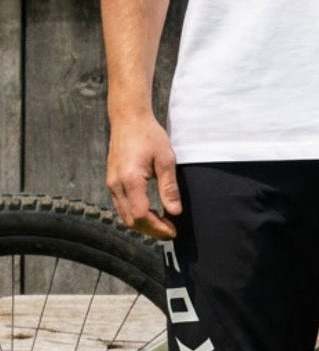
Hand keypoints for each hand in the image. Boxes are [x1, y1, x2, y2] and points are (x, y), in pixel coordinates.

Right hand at [106, 115, 180, 239]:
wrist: (128, 119)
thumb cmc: (149, 135)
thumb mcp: (166, 159)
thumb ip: (169, 187)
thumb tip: (175, 212)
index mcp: (130, 180)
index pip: (141, 215)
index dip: (157, 227)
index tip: (173, 230)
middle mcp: (116, 185)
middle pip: (131, 220)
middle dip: (151, 230)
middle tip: (170, 231)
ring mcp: (111, 184)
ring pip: (124, 216)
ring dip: (143, 224)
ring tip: (163, 224)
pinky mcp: (111, 182)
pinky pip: (121, 206)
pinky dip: (135, 215)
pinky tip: (150, 213)